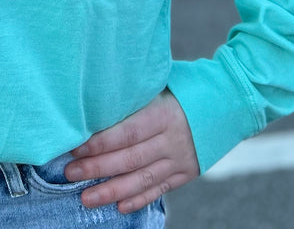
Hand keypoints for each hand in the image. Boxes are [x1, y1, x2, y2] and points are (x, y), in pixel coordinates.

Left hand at [64, 89, 199, 213]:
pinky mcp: (185, 173)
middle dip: (97, 168)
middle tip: (71, 173)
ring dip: (112, 191)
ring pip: (142, 179)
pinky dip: (138, 199)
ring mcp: (179, 159)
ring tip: (86, 198)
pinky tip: (118, 206)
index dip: (99, 143)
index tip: (74, 148)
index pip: (126, 132)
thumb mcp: (158, 85)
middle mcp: (170, 139)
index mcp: (162, 113)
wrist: (223, 105)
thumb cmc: (180, 89)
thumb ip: (132, 97)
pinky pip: (159, 189)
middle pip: (130, 158)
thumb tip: (94, 101)